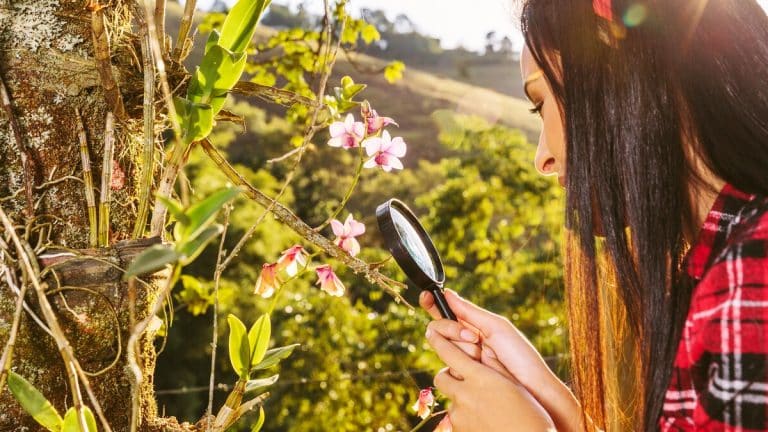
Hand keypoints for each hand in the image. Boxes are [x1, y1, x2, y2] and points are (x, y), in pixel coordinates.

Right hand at [421, 289, 582, 431]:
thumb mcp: (496, 328)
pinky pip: (448, 367)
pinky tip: (477, 368)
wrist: (532, 388)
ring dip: (462, 349)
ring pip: (442, 347)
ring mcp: (462, 360)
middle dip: (453, 330)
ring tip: (483, 356)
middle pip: (439, 328)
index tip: (426, 296)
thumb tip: (447, 293)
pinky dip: (460, 365)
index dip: (433, 303)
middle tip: (475, 339)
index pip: (446, 312)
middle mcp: (464, 342)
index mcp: (473, 325)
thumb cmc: (520, 356)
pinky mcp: (461, 378)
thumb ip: (469, 312)